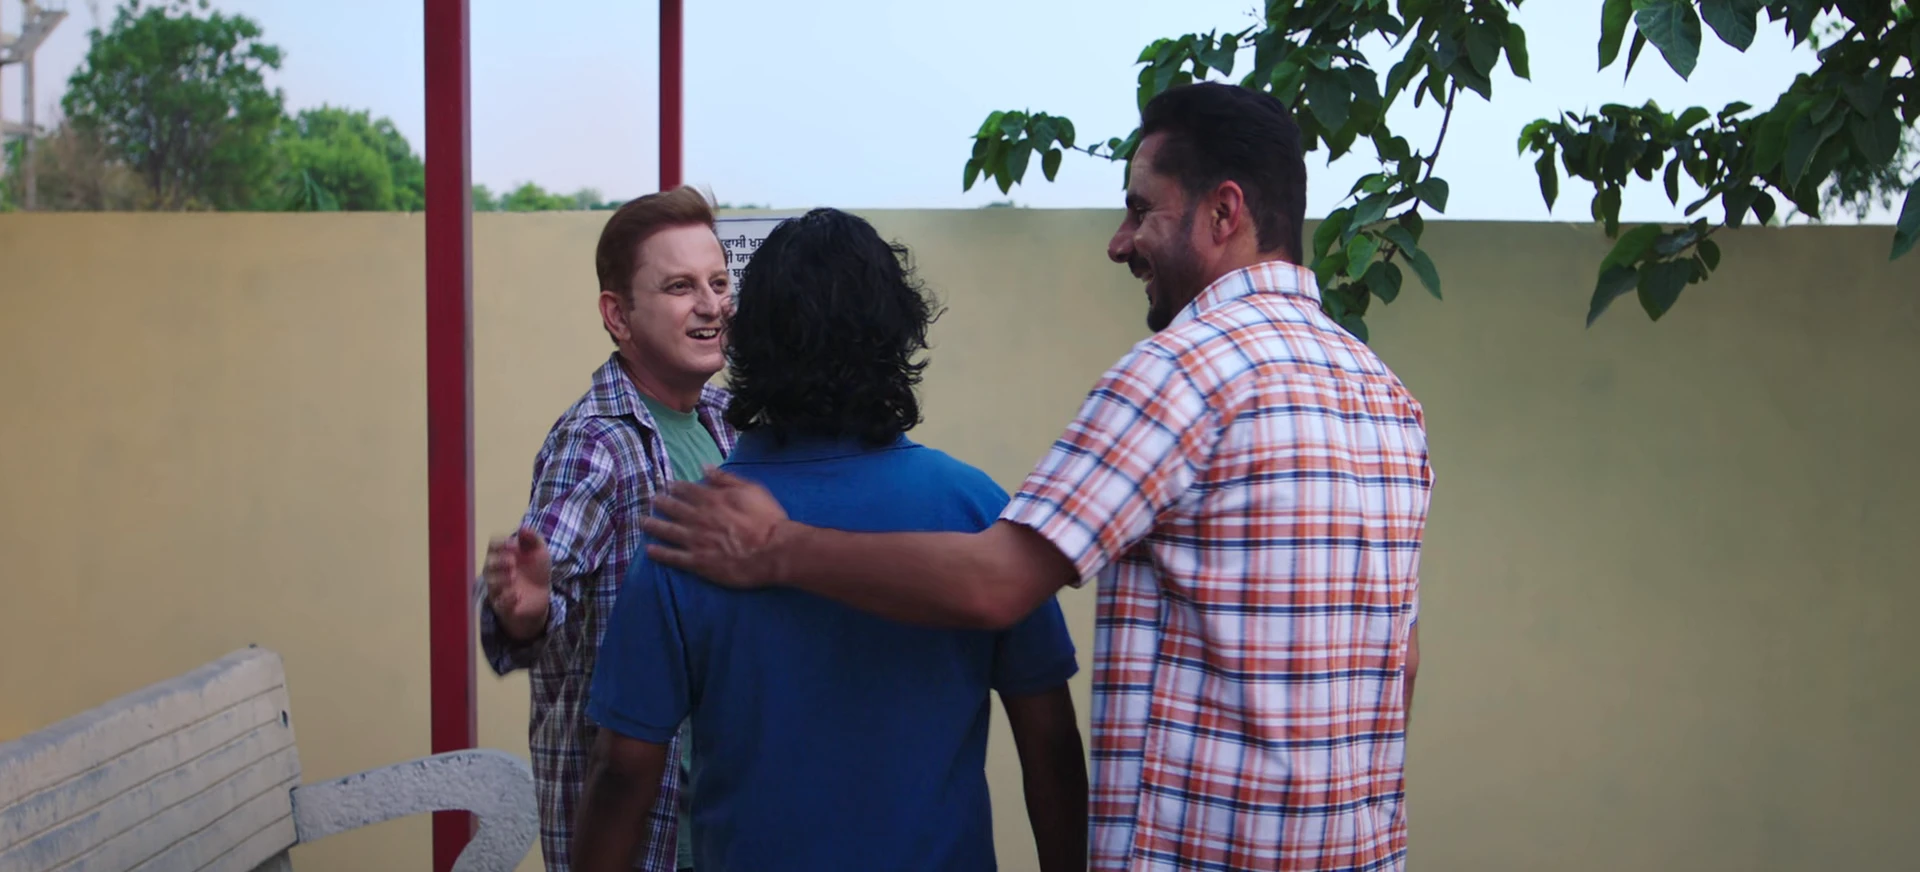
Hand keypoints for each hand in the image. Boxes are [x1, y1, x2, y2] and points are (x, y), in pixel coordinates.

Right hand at [485, 527, 552, 640]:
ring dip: (501, 579)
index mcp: (503, 554)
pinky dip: (507, 598)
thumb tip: (522, 528)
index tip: (514, 545)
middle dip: (499, 561)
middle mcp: (497, 571)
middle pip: (488, 564)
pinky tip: (517, 595)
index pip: (492, 545)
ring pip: (491, 583)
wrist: (543, 596)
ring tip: (514, 577)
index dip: (501, 543)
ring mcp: (498, 588)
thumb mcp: (540, 552)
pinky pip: (499, 603)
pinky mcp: (504, 605)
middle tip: (512, 562)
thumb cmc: (536, 570)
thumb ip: (533, 538)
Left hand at [641, 467, 789, 588]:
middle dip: (660, 503)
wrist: (774, 550)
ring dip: (653, 525)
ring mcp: (696, 541)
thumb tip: (705, 467)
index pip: (688, 490)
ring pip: (668, 531)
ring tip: (642, 521)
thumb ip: (725, 478)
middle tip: (651, 500)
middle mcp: (699, 518)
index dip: (675, 487)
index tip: (666, 485)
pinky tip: (649, 550)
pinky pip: (674, 557)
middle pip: (673, 508)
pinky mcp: (698, 562)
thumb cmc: (767, 519)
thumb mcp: (751, 489)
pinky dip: (660, 553)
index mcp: (712, 500)